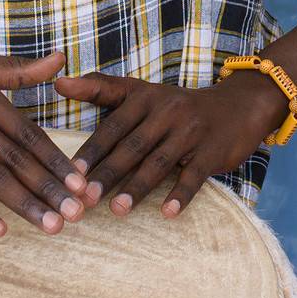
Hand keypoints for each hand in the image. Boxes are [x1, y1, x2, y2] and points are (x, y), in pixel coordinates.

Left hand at [53, 67, 290, 217]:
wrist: (238, 106)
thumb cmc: (177, 106)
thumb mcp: (141, 91)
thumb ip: (99, 88)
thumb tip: (57, 84)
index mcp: (145, 98)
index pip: (113, 125)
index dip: (92, 149)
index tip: (69, 172)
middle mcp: (167, 111)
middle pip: (132, 146)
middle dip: (108, 173)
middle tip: (84, 198)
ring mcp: (191, 131)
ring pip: (159, 162)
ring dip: (137, 188)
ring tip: (116, 210)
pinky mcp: (212, 151)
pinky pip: (194, 175)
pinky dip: (181, 195)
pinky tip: (167, 213)